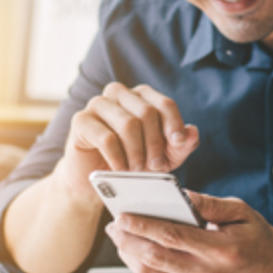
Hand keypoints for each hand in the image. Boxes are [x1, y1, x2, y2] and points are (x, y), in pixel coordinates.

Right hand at [55, 82, 199, 204]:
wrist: (94, 179)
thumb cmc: (130, 162)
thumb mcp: (162, 157)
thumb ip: (180, 146)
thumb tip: (192, 132)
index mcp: (140, 96)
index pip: (164, 103)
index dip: (173, 124)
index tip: (177, 144)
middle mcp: (118, 93)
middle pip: (146, 112)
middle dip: (155, 144)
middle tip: (155, 166)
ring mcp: (97, 104)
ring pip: (128, 124)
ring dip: (137, 152)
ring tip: (137, 169)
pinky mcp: (80, 120)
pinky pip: (106, 137)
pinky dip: (118, 158)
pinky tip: (120, 169)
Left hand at [104, 192, 272, 272]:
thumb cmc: (256, 236)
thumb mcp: (240, 211)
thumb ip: (208, 203)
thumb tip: (178, 194)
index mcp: (222, 250)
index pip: (172, 237)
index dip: (143, 226)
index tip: (122, 215)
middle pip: (156, 257)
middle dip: (129, 240)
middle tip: (114, 224)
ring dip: (129, 255)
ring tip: (118, 236)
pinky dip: (141, 267)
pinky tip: (133, 251)